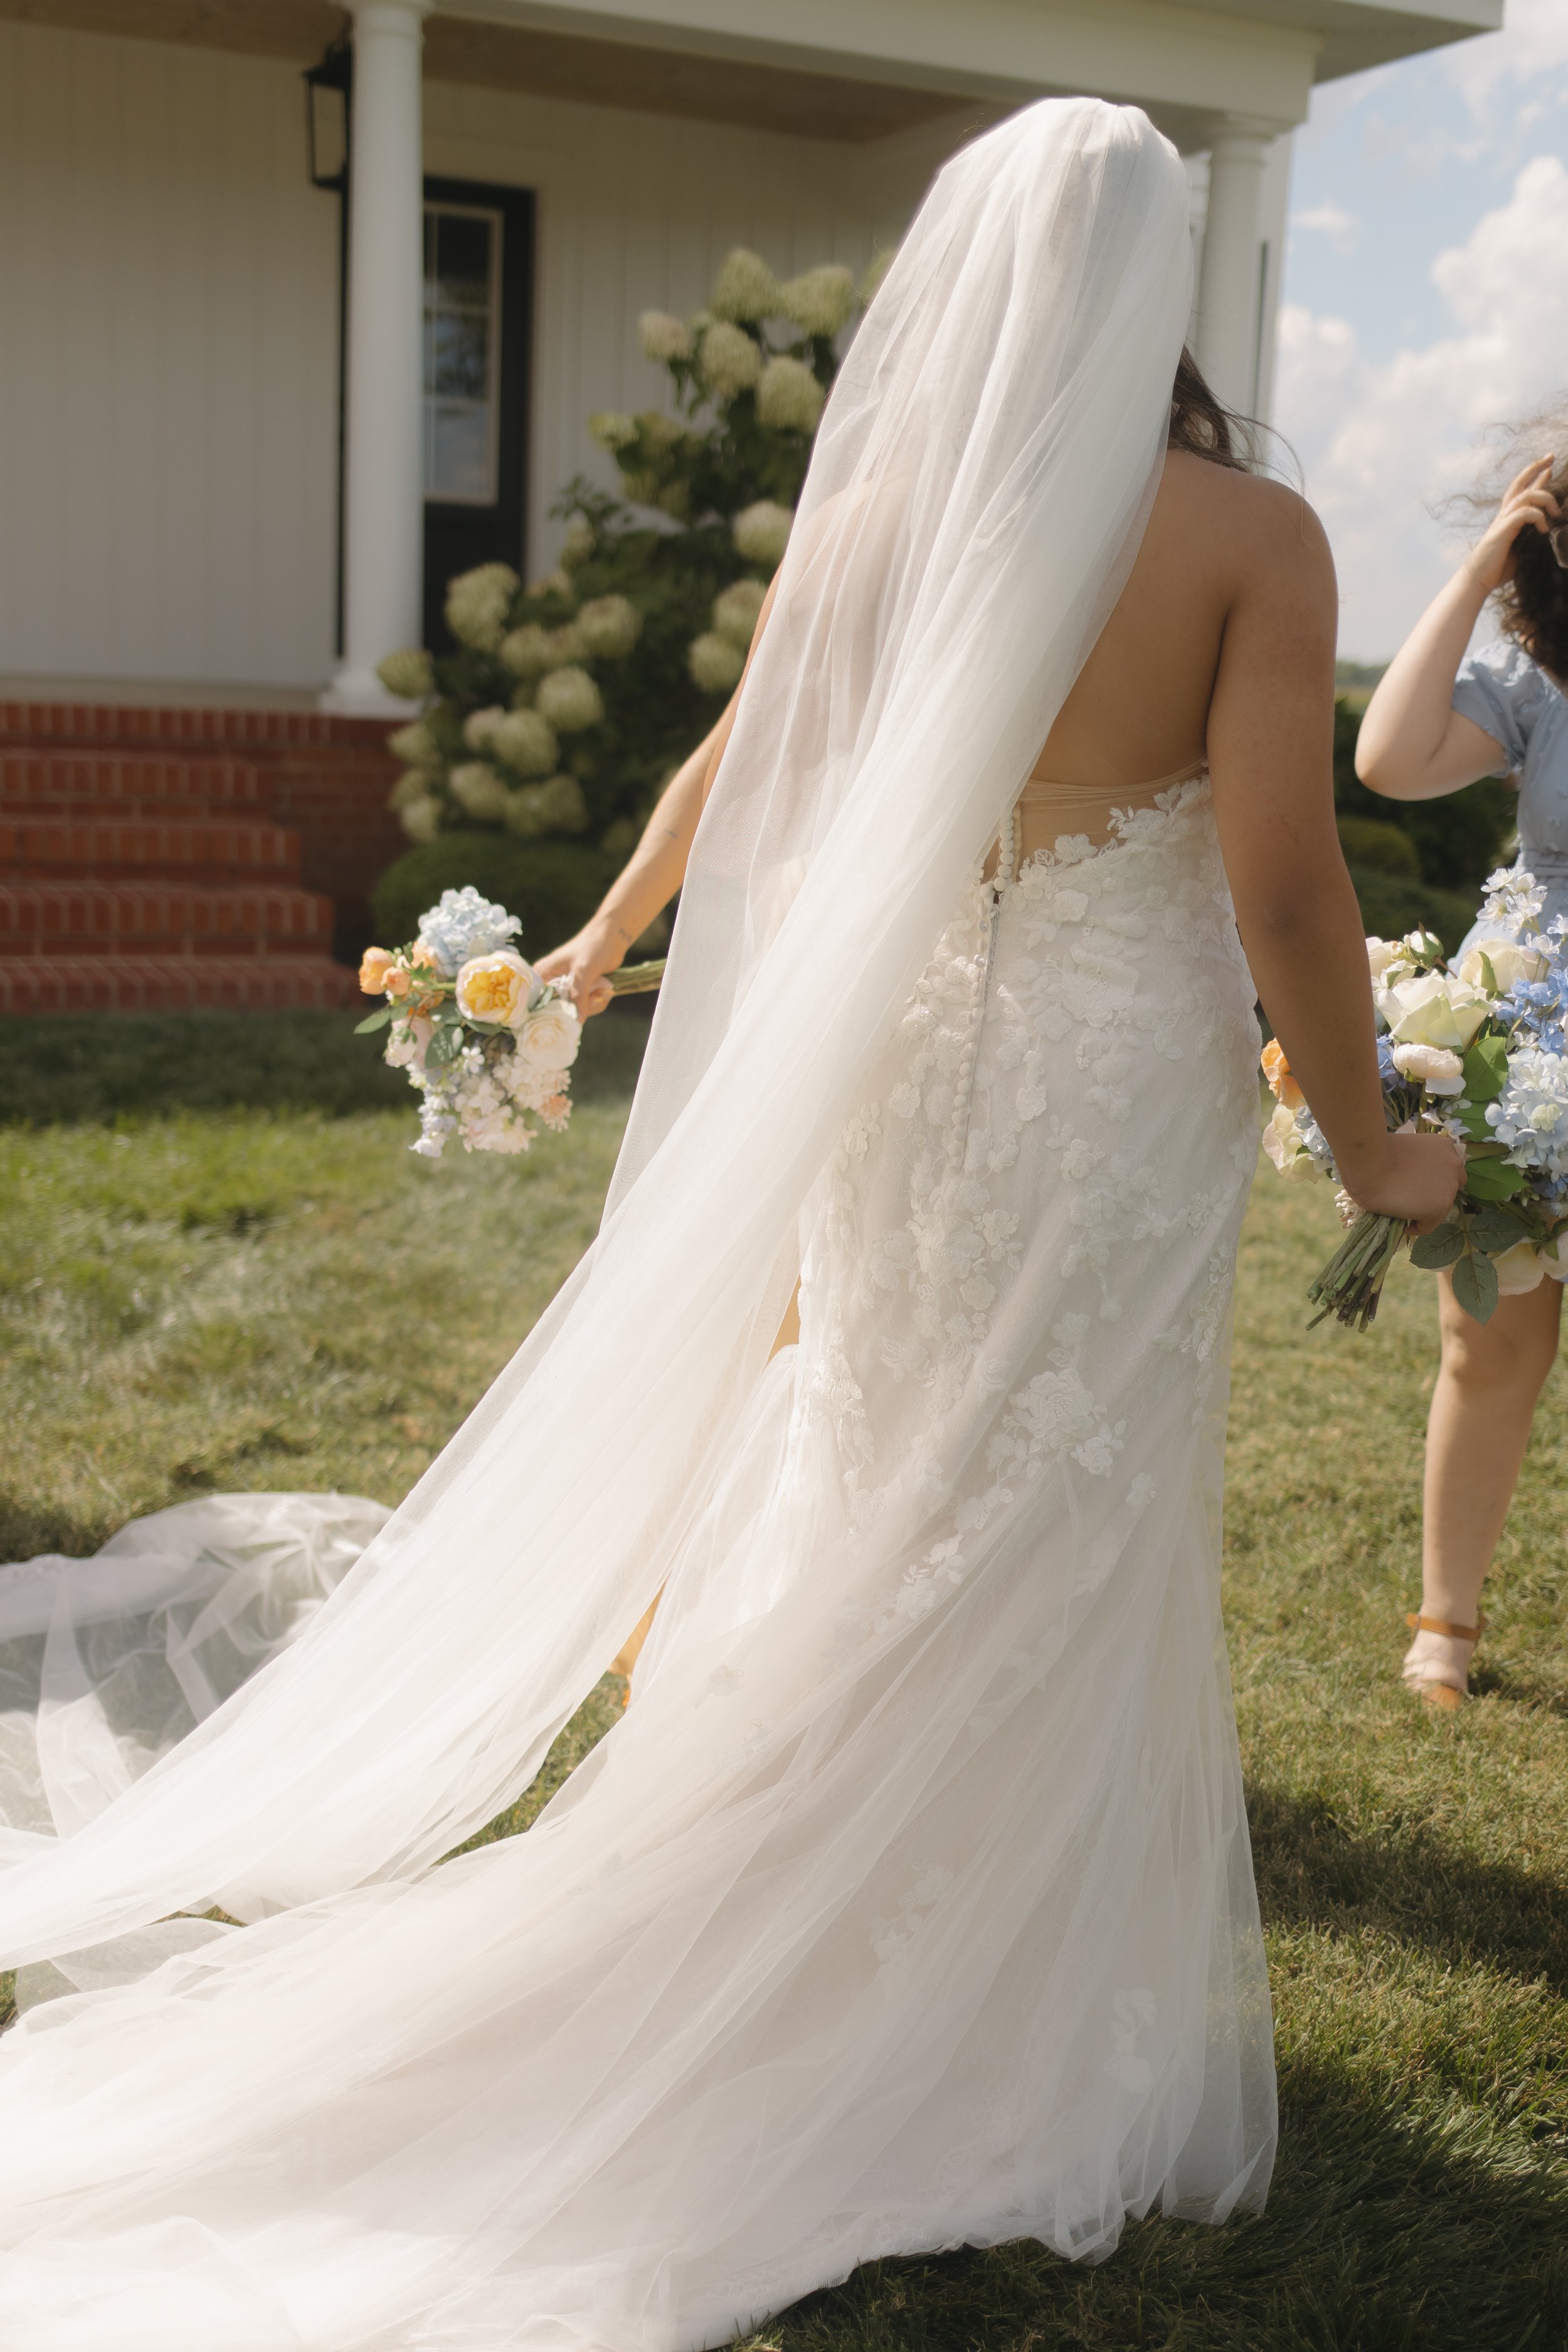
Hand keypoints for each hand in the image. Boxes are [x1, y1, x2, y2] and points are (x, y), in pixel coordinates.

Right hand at [534, 919, 626, 1020]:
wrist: (612, 938)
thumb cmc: (592, 947)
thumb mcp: (583, 971)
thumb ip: (578, 996)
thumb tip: (576, 1022)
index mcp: (543, 974)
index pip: (538, 1003)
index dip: (550, 1013)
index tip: (568, 1017)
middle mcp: (551, 983)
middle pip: (560, 1011)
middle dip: (581, 1007)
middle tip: (596, 995)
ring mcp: (567, 988)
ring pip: (576, 1011)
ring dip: (593, 1004)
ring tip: (603, 990)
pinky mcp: (580, 991)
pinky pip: (586, 1007)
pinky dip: (598, 1001)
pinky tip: (605, 990)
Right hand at [1341, 1130, 1465, 1234]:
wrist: (1369, 1164)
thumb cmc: (1376, 1154)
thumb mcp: (1406, 1151)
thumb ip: (1417, 1162)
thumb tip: (1411, 1179)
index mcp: (1443, 1146)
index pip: (1446, 1169)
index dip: (1431, 1181)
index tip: (1413, 1187)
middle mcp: (1453, 1164)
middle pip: (1448, 1188)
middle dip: (1431, 1195)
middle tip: (1409, 1198)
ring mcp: (1449, 1186)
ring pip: (1440, 1208)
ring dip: (1424, 1210)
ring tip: (1403, 1211)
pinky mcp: (1440, 1206)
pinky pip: (1428, 1224)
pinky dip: (1416, 1227)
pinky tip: (1402, 1223)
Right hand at [1461, 455, 1560, 596]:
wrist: (1478, 580)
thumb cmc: (1499, 568)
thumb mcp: (1523, 548)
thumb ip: (1532, 537)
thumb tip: (1551, 532)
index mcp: (1509, 517)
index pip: (1523, 490)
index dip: (1536, 476)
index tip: (1550, 466)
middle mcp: (1504, 514)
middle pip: (1519, 483)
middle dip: (1536, 468)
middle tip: (1551, 457)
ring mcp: (1502, 521)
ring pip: (1525, 496)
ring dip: (1545, 498)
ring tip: (1556, 512)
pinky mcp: (1502, 530)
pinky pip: (1523, 514)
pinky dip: (1537, 517)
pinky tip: (1543, 528)